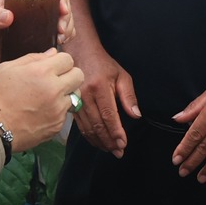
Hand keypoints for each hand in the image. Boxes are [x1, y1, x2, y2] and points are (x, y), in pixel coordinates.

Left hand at [0, 0, 73, 66]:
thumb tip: (8, 16)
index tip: (62, 11)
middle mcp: (33, 10)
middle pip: (59, 7)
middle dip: (66, 18)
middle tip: (61, 31)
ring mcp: (36, 26)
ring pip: (61, 22)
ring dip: (67, 29)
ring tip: (61, 39)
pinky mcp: (36, 40)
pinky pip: (55, 38)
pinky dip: (62, 40)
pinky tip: (59, 45)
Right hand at [0, 49, 83, 151]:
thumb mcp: (7, 68)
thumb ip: (33, 58)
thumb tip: (52, 53)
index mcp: (42, 72)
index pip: (68, 59)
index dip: (60, 61)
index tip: (53, 66)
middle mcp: (54, 90)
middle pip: (79, 75)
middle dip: (69, 74)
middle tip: (56, 79)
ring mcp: (58, 109)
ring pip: (75, 94)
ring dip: (66, 93)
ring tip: (49, 96)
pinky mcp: (57, 125)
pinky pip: (66, 112)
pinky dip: (58, 110)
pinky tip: (42, 111)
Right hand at [63, 32, 139, 156]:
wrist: (78, 52)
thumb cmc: (103, 64)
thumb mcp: (121, 75)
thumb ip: (128, 96)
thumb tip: (135, 115)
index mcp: (100, 87)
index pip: (109, 115)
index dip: (116, 132)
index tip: (123, 144)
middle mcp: (85, 95)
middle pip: (97, 125)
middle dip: (109, 141)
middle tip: (118, 152)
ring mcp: (75, 100)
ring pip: (87, 127)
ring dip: (99, 142)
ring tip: (109, 150)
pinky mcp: (69, 104)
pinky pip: (79, 125)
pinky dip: (89, 136)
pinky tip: (96, 141)